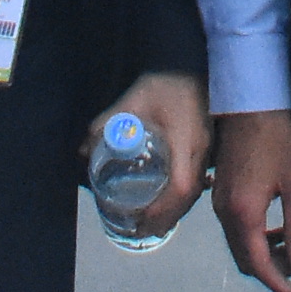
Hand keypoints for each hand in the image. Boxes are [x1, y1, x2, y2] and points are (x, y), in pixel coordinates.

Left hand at [108, 67, 208, 237]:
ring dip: (175, 210)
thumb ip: (106, 124)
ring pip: (196, 191)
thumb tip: (82, 152)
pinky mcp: (207, 146)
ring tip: (152, 221)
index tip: (142, 220)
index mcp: (186, 142)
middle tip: (142, 230)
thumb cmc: (163, 82)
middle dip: (167, 218)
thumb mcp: (132, 100)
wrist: (191, 61)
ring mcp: (208, 150)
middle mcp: (201, 151)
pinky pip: (198, 180)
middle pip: (190, 196)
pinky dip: (182, 196)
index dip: (163, 209)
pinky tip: (167, 198)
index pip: (181, 186)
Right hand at [213, 106, 290, 291]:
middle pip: (246, 260)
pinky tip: (277, 226)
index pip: (259, 265)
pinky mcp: (221, 194)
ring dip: (265, 253)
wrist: (249, 105)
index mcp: (244, 214)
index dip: (279, 285)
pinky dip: (256, 238)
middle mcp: (225, 214)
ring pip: (240, 245)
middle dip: (274, 271)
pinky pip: (236, 229)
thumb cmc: (278, 140)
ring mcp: (220, 203)